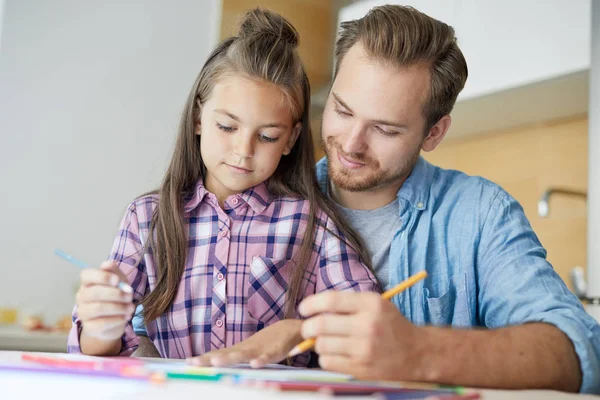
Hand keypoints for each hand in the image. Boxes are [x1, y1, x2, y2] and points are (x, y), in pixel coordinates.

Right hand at [76, 261, 133, 340]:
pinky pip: (102, 323)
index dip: (102, 276)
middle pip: (94, 292)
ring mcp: (83, 313)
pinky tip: (126, 317)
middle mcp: (81, 297)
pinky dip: (118, 319)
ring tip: (131, 307)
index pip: (86, 275)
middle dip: (116, 294)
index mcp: (88, 282)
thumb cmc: (116, 297)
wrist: (114, 322)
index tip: (117, 280)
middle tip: (130, 296)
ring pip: (98, 308)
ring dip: (119, 307)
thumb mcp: (119, 282)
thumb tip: (107, 263)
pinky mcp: (89, 328)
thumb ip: (114, 272)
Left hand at [187, 319, 302, 367]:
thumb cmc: (269, 342)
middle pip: (226, 354)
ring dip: (229, 358)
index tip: (188, 363)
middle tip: (193, 363)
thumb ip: (234, 356)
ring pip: (243, 354)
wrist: (292, 328)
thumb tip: (214, 362)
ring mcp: (261, 348)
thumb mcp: (249, 350)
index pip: (219, 354)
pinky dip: (262, 360)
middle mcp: (247, 348)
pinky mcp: (276, 350)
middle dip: (209, 359)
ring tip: (215, 362)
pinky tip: (255, 364)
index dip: (204, 358)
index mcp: (240, 349)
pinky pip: (269, 356)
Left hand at [298, 291, 428, 381]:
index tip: (303, 309)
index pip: (331, 300)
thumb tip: (313, 311)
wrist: (417, 353)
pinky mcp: (361, 368)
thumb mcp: (376, 305)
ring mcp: (364, 349)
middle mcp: (368, 325)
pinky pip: (328, 362)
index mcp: (371, 304)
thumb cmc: (391, 326)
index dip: (311, 304)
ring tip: (328, 342)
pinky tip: (336, 354)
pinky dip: (326, 358)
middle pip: (321, 324)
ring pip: (322, 345)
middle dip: (307, 327)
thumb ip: (347, 304)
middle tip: (308, 328)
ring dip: (318, 343)